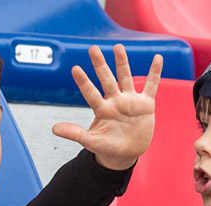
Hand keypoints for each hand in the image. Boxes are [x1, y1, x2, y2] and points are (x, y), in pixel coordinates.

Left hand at [53, 44, 162, 169]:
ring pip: (126, 78)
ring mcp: (130, 101)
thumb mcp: (91, 141)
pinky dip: (155, 72)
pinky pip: (151, 85)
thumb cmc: (107, 147)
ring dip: (122, 63)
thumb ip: (75, 133)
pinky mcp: (146, 104)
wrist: (127, 153)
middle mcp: (115, 101)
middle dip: (100, 65)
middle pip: (107, 80)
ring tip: (118, 47)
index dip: (84, 82)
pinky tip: (157, 58)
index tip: (75, 69)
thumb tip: (53, 128)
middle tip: (93, 49)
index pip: (90, 93)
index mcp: (102, 110)